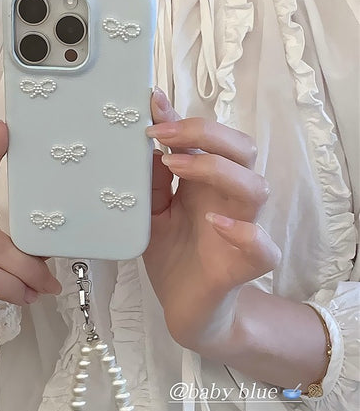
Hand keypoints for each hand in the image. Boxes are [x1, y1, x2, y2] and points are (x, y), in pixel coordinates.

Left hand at [143, 88, 280, 350]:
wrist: (183, 306)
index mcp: (204, 185)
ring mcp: (241, 231)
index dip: (183, 120)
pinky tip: (216, 224)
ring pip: (255, 188)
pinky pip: (263, 248)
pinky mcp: (245, 266)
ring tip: (174, 167)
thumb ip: (152, 185)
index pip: (208, 141)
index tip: (152, 104)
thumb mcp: (151, 215)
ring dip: (217, 170)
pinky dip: (245, 233)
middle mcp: (226, 200)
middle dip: (205, 134)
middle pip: (242, 150)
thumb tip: (146, 148)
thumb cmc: (171, 255)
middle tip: (161, 135)